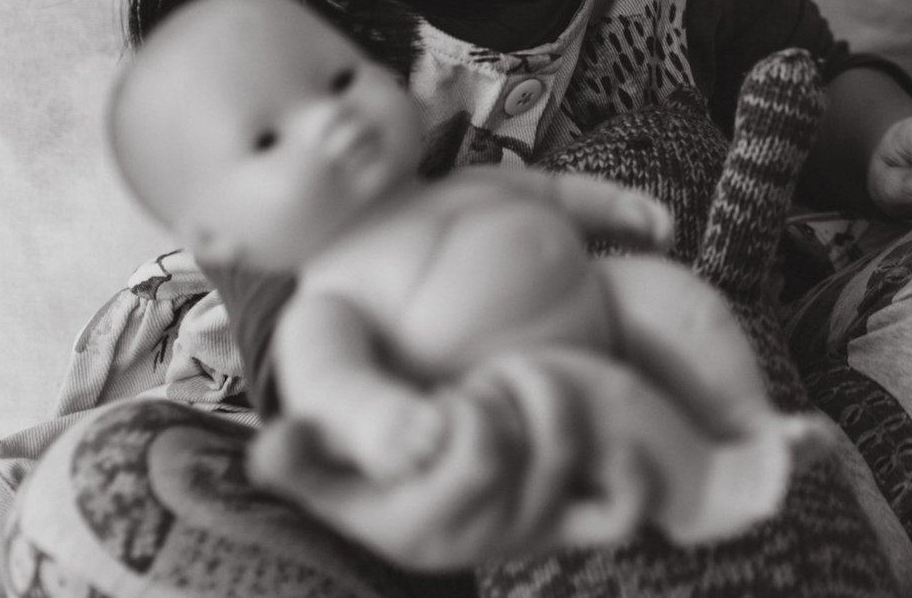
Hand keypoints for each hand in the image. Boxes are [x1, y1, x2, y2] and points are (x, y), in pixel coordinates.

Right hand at [250, 349, 669, 569]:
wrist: (396, 463)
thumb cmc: (351, 438)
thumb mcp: (311, 448)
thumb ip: (294, 452)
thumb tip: (282, 440)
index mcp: (410, 524)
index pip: (481, 451)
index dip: (476, 406)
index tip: (447, 393)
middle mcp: (475, 536)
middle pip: (533, 450)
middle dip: (513, 392)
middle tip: (484, 375)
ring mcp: (527, 529)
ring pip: (571, 461)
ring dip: (555, 400)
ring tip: (519, 376)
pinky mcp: (567, 521)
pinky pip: (621, 512)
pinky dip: (629, 473)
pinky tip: (617, 430)